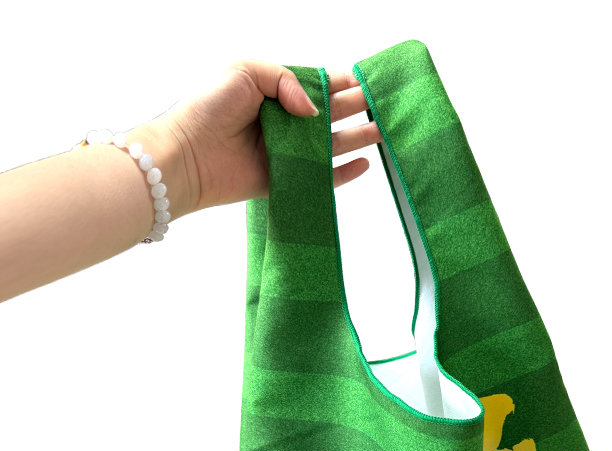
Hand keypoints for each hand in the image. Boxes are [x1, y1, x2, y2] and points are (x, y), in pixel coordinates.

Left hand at [149, 60, 382, 214]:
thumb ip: (286, 80)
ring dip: (359, 137)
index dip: (342, 82)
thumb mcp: (246, 70)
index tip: (367, 81)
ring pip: (332, 144)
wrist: (187, 155)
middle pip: (331, 114)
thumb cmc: (208, 107)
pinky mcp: (286, 180)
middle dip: (358, 108)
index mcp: (275, 92)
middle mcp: (284, 122)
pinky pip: (322, 178)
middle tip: (384, 105)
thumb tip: (316, 111)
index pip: (317, 85)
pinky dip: (345, 174)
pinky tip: (364, 164)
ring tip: (383, 132)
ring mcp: (287, 152)